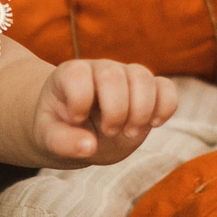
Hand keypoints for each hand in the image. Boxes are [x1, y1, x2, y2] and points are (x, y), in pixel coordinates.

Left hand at [34, 59, 176, 165]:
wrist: (79, 130)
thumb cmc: (60, 129)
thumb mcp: (49, 138)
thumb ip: (62, 142)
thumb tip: (89, 146)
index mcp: (70, 75)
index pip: (77, 74)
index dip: (80, 100)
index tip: (76, 119)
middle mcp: (100, 69)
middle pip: (113, 75)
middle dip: (114, 110)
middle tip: (108, 132)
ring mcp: (126, 76)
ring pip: (143, 77)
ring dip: (141, 111)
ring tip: (129, 133)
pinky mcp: (148, 90)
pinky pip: (166, 87)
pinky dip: (166, 107)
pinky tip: (153, 124)